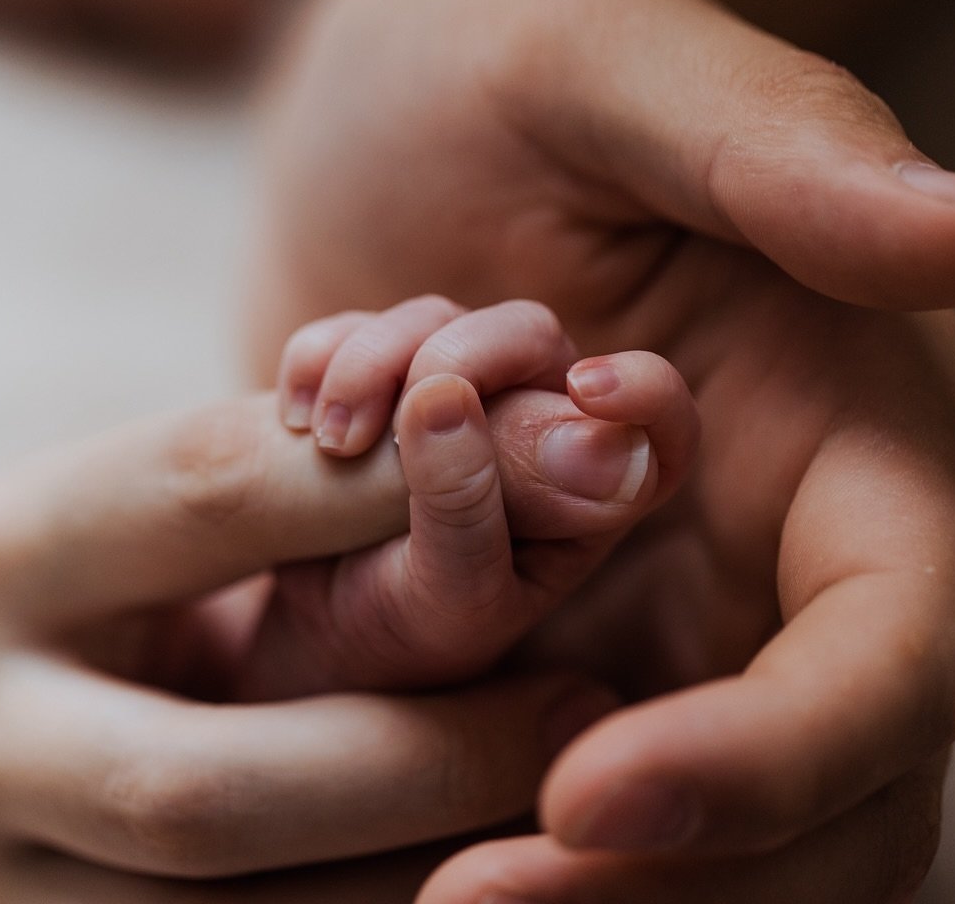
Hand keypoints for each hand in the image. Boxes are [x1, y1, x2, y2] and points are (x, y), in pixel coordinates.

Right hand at [0, 394, 617, 899]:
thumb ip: (308, 489)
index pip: (210, 494)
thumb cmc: (108, 577)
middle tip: (582, 719)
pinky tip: (475, 877)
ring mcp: (3, 883)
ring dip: (428, 874)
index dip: (399, 495)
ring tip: (556, 813)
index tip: (561, 500)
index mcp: (2, 562)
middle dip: (423, 765)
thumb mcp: (172, 502)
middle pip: (200, 792)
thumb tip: (531, 450)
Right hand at [239, 296, 697, 696]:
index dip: (641, 390)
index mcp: (592, 491)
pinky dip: (319, 359)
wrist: (316, 635)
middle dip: (452, 358)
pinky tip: (297, 419)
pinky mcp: (386, 374)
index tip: (587, 389)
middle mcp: (538, 425)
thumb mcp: (449, 594)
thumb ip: (477, 508)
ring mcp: (462, 389)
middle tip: (381, 427)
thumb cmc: (406, 632)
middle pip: (528, 334)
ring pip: (436, 320)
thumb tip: (482, 398)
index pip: (657, 419)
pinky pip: (357, 329)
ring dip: (368, 365)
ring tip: (324, 440)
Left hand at [249, 0, 954, 898]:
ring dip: (538, 862)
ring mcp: (644, 604)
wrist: (371, 112)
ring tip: (379, 867)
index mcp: (848, 429)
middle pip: (806, 795)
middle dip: (659, 875)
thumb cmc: (493, 58)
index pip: (893, 644)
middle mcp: (766, 548)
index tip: (594, 793)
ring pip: (665, 819)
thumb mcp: (608, 69)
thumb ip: (787, 156)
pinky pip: (505, 766)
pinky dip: (435, 790)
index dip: (776, 755)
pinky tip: (326, 778)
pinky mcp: (521, 626)